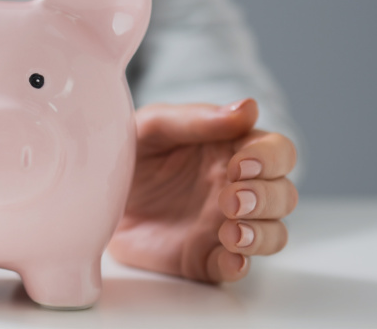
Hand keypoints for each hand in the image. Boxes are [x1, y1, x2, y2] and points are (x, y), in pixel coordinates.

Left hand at [109, 98, 298, 282]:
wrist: (93, 197)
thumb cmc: (129, 153)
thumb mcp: (152, 127)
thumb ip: (196, 119)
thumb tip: (248, 108)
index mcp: (234, 151)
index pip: (278, 151)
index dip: (270, 158)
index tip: (242, 163)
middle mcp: (240, 189)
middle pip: (283, 195)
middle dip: (267, 198)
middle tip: (232, 199)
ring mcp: (227, 226)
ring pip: (273, 234)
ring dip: (262, 234)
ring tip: (233, 233)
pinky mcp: (208, 258)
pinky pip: (237, 267)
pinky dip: (240, 265)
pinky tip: (230, 259)